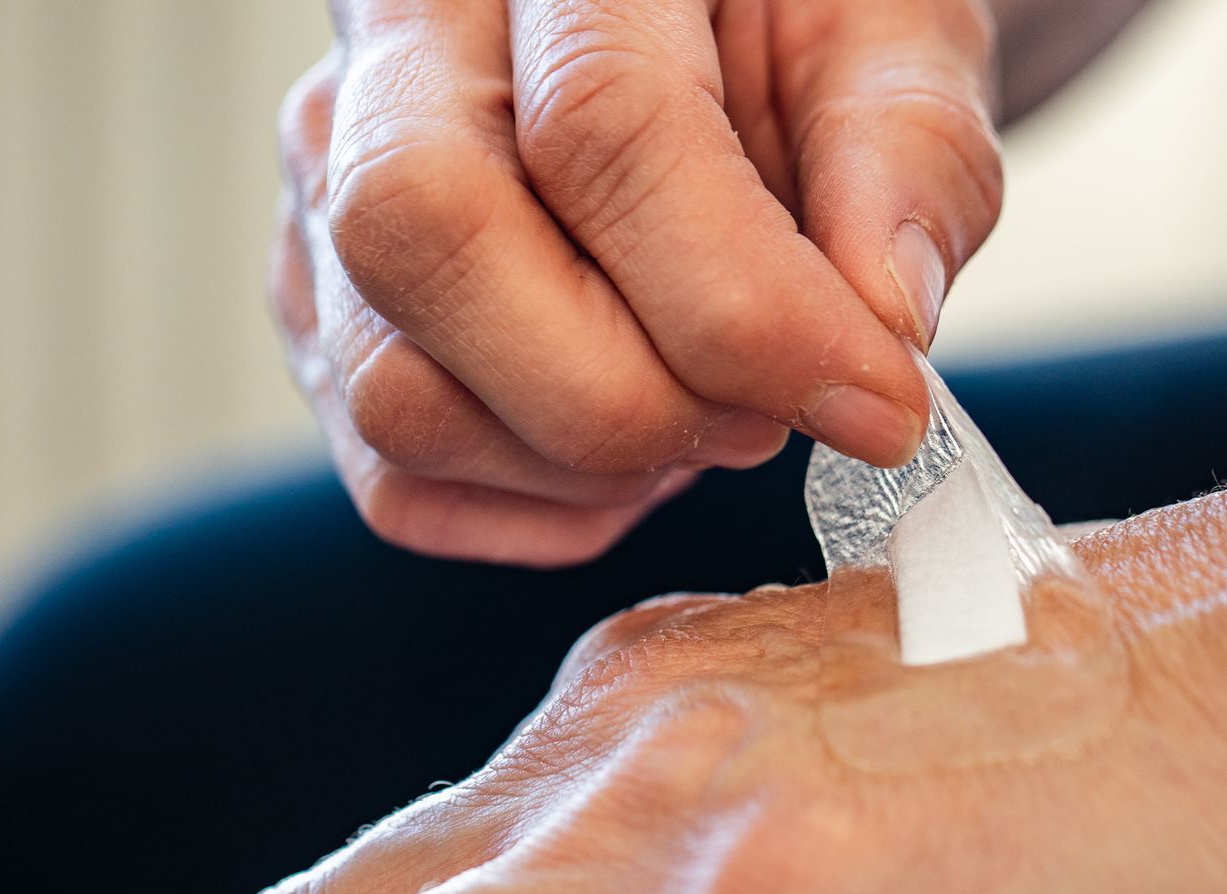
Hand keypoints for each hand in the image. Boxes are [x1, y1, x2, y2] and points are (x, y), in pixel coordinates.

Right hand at [273, 0, 1004, 565]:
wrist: (694, 34)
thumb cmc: (789, 21)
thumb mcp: (887, 28)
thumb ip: (907, 144)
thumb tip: (884, 317)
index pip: (597, 129)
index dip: (746, 305)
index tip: (878, 403)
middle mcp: (395, 51)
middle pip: (428, 244)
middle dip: (630, 397)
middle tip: (767, 417)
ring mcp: (324, 186)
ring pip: (396, 388)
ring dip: (585, 469)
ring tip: (706, 423)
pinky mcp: (320, 307)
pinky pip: (392, 476)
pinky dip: (534, 511)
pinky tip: (630, 462)